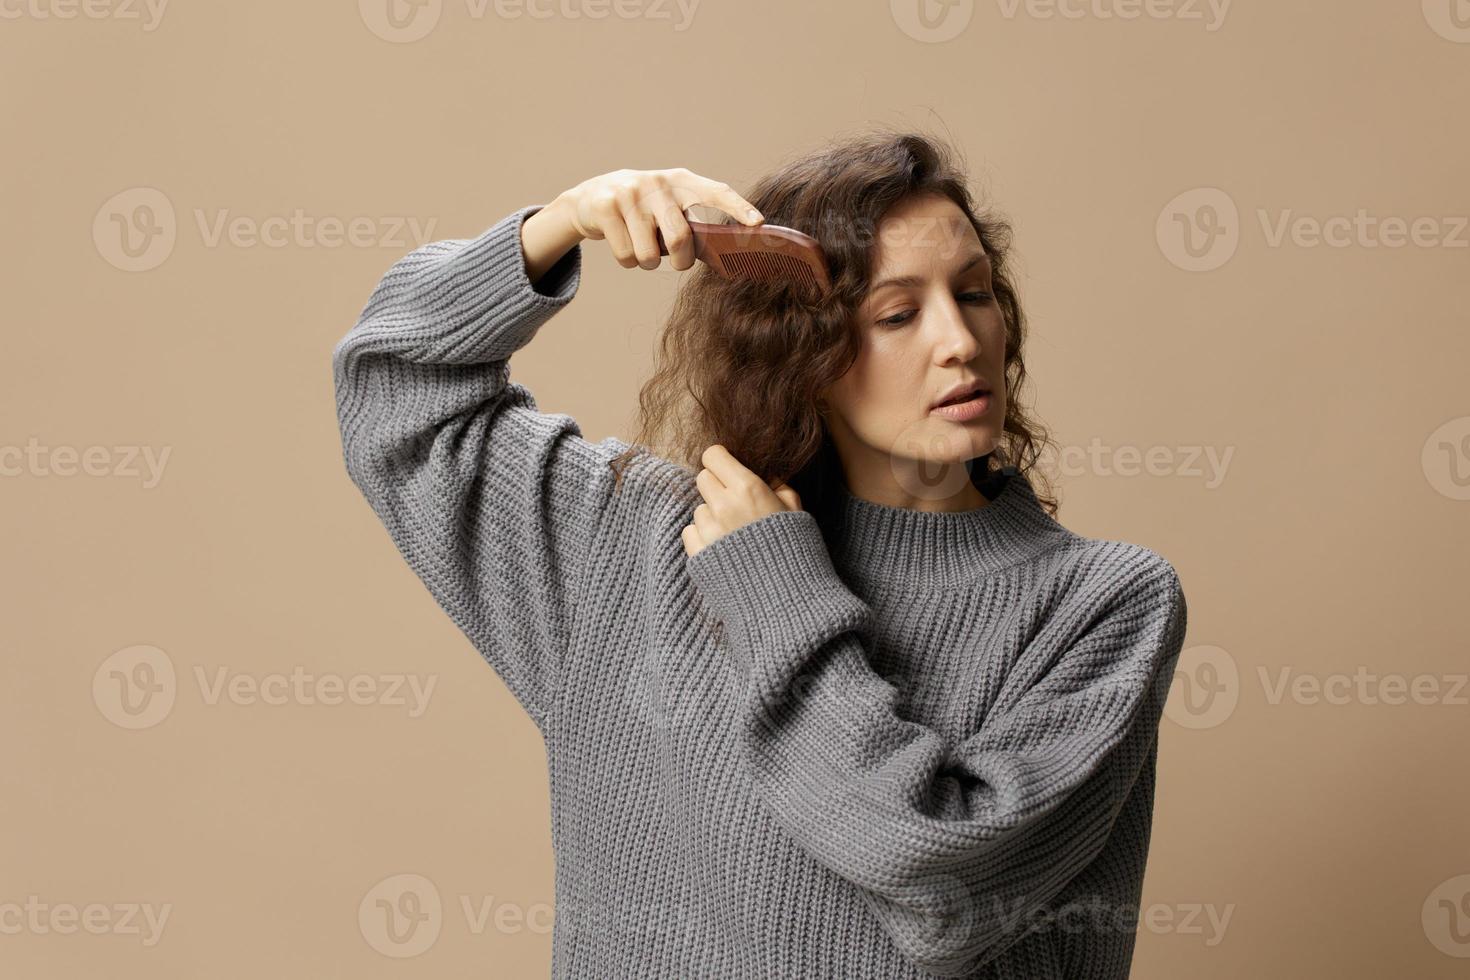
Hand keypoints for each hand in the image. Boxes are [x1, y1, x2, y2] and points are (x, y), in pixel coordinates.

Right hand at [552, 167, 762, 272]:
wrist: (591, 197)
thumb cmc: (643, 211)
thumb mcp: (669, 208)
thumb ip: (693, 226)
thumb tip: (726, 258)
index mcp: (682, 181)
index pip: (715, 192)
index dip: (738, 208)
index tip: (758, 223)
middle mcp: (658, 183)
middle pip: (680, 239)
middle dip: (680, 261)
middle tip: (676, 261)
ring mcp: (630, 193)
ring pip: (649, 255)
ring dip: (647, 263)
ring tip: (641, 247)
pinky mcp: (606, 207)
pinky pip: (626, 256)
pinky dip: (627, 261)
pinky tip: (622, 243)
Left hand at [682, 445, 801, 558]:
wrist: (785, 599)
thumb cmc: (796, 552)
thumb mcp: (796, 512)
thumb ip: (780, 487)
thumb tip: (767, 475)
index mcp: (748, 489)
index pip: (713, 456)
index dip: (721, 460)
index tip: (728, 469)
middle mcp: (723, 505)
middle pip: (703, 478)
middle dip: (717, 486)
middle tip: (735, 502)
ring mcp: (708, 531)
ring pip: (699, 508)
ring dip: (713, 515)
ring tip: (735, 533)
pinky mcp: (698, 554)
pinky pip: (691, 531)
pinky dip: (704, 536)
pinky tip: (724, 547)